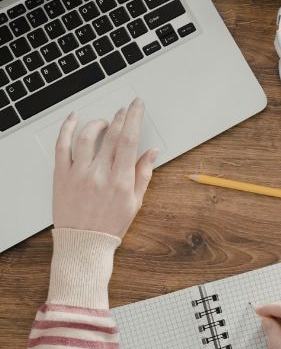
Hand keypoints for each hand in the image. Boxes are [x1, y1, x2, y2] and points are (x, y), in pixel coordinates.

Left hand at [52, 100, 157, 238]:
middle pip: (112, 136)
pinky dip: (67, 128)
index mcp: (121, 181)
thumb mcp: (135, 202)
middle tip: (125, 108)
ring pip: (87, 137)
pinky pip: (62, 146)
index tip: (137, 106)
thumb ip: (143, 174)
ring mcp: (78, 173)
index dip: (134, 119)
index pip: (130, 141)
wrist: (83, 241)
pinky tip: (74, 119)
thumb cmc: (110, 224)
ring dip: (98, 123)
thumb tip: (152, 152)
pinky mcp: (61, 175)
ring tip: (105, 121)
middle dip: (120, 117)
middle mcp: (99, 174)